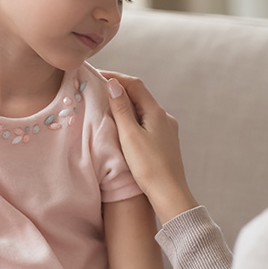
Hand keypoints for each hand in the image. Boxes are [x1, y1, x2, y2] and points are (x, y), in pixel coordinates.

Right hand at [101, 71, 197, 223]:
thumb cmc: (148, 166)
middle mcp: (164, 117)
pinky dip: (133, 118)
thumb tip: (114, 84)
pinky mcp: (165, 142)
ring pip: (143, 109)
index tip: (97, 75)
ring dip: (126, 104)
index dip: (116, 77)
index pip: (135, 84)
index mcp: (156, 112)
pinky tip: (124, 127)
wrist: (170, 193)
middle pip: (140, 95)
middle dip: (120, 89)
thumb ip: (121, 109)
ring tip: (107, 106)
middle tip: (98, 88)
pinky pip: (147, 122)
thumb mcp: (130, 135)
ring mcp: (167, 130)